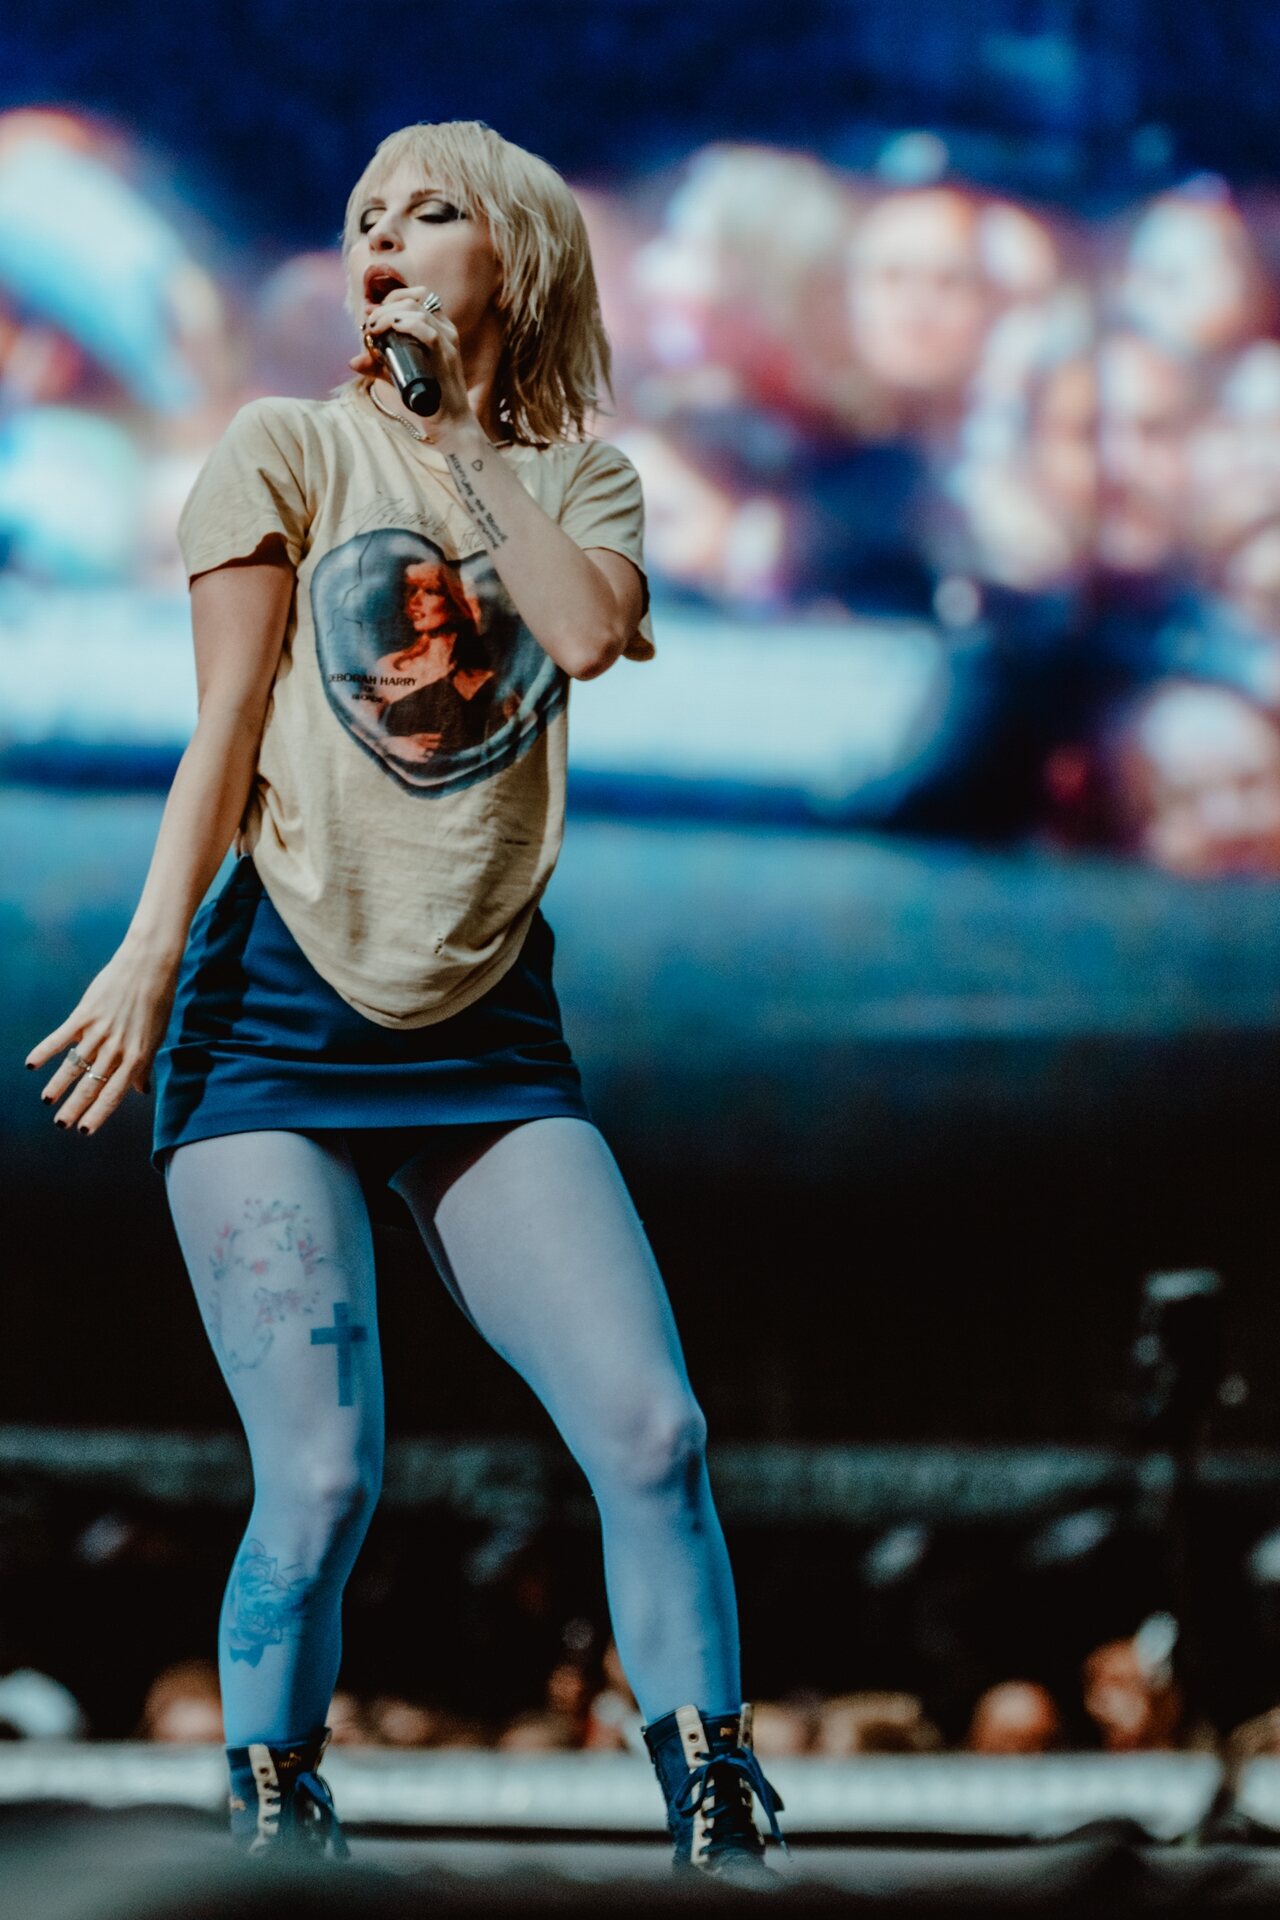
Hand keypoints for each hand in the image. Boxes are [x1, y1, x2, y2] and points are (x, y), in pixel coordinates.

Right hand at [24, 944, 180, 1136]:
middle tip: (61, 1124)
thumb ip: (144, 1065)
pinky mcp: (86, 1013)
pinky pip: (62, 1037)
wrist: (150, 965)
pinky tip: (31, 1065)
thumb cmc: (157, 1001)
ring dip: (59, 1084)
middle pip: (92, 1083)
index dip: (98, 1114)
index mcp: (137, 1056)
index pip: (114, 1093)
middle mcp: (118, 1047)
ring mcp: (100, 1031)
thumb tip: (141, 1091)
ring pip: (75, 1064)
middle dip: (75, 1106)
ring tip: (47, 1101)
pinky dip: (45, 1051)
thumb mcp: (156, 1036)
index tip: (84, 1130)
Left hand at [349, 286, 474, 433]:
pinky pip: (427, 331)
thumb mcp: (399, 376)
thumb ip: (378, 366)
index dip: (391, 299)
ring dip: (389, 316)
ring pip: (417, 311)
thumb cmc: (428, 400)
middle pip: (413, 299)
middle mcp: (446, 330)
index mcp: (439, 328)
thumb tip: (353, 360)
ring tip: (375, 331)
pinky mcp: (446, 356)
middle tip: (370, 327)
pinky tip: (390, 330)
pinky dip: (405, 325)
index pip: (417, 296)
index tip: (372, 314)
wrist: (451, 425)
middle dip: (385, 308)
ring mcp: (447, 342)